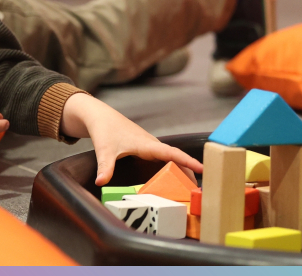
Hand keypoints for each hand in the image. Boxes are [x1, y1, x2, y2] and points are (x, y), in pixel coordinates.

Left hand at [59, 93, 202, 185]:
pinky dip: (172, 166)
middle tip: (200, 186)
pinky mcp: (145, 147)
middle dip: (189, 169)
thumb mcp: (104, 150)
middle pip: (175, 157)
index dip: (187, 161)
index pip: (171, 153)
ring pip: (170, 157)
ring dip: (182, 168)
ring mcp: (149, 145)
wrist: (100, 116)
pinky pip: (164, 158)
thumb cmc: (104, 130)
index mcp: (146, 144)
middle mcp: (151, 144)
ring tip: (192, 184)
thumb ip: (105, 167)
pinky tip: (174, 176)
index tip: (201, 168)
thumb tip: (101, 182)